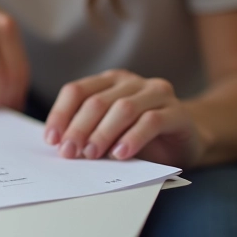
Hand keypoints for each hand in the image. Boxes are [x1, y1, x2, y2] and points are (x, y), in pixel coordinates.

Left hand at [44, 69, 204, 167]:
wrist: (184, 141)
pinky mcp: (177, 112)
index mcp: (108, 81)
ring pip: (123, 108)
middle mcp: (131, 82)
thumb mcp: (108, 133)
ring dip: (103, 133)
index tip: (52, 140)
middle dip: (79, 129)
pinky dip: (133, 138)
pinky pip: (152, 121)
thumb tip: (59, 145)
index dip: (61, 114)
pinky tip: (120, 154)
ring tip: (91, 154)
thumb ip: (87, 133)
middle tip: (69, 153)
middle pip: (97, 101)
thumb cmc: (139, 137)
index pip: (76, 91)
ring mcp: (156, 93)